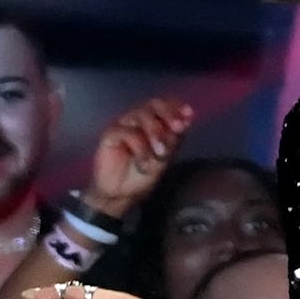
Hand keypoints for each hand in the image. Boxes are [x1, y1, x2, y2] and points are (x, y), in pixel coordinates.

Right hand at [85, 98, 192, 216]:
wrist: (122, 194)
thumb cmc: (143, 175)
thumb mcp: (164, 158)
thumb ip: (173, 139)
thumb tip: (186, 121)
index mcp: (154, 122)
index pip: (166, 105)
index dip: (177, 107)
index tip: (189, 114)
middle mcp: (139, 120)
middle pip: (154, 104)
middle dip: (168, 114)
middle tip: (178, 128)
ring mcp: (124, 125)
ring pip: (141, 115)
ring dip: (156, 132)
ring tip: (160, 153)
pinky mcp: (110, 134)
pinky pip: (128, 132)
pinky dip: (140, 148)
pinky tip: (144, 163)